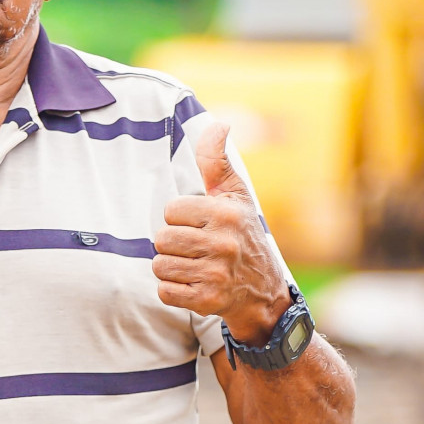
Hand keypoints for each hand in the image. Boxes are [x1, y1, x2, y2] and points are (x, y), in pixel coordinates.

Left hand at [153, 119, 289, 345]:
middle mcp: (224, 243)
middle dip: (173, 244)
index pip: (171, 211)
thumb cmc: (242, 235)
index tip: (200, 226)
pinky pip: (164, 292)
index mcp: (227, 214)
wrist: (263, 292)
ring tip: (194, 266)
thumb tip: (219, 123)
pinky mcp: (207, 301)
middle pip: (161, 239)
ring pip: (160, 266)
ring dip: (171, 268)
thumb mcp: (235, 196)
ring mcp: (216, 274)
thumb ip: (217, 161)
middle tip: (195, 249)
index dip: (180, 219)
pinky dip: (172, 290)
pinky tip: (193, 285)